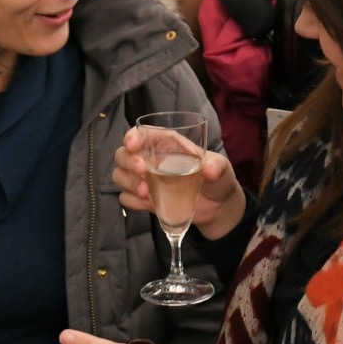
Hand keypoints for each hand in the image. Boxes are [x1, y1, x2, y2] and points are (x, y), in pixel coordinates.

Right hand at [111, 127, 245, 238]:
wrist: (219, 209)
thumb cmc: (218, 180)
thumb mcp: (222, 169)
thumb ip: (217, 166)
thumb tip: (209, 170)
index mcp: (167, 144)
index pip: (142, 133)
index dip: (132, 136)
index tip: (133, 145)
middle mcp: (152, 159)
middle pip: (123, 154)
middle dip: (128, 161)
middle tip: (142, 171)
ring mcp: (146, 180)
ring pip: (120, 175)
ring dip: (128, 182)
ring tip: (146, 193)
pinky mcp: (146, 200)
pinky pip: (126, 198)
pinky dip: (132, 200)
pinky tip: (146, 204)